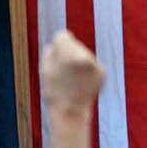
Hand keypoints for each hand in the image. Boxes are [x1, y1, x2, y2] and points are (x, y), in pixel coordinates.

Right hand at [40, 30, 104, 147]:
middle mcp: (84, 54)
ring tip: (73, 80)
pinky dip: (89, 72)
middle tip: (64, 72)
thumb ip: (50, 51)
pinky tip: (82, 84)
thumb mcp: (44, 69)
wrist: (70, 111)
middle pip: (75, 45)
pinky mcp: (103, 72)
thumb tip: (56, 42)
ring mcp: (95, 63)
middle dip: (69, 53)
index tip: (57, 56)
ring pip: (84, 54)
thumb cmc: (54, 90)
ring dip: (79, 62)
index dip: (58, 46)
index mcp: (67, 52)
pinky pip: (93, 65)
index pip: (62, 36)